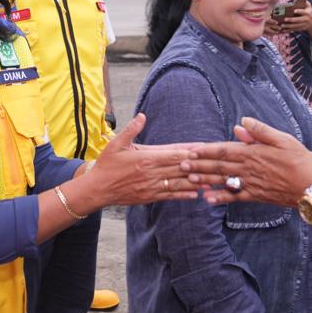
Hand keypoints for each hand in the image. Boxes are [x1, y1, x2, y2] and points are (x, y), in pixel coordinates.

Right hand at [73, 113, 203, 211]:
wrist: (97, 189)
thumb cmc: (106, 164)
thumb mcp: (116, 144)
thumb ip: (131, 130)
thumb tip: (142, 116)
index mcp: (145, 158)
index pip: (172, 154)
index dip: (189, 151)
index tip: (203, 149)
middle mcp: (151, 173)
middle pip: (179, 168)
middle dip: (197, 165)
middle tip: (214, 164)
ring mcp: (151, 186)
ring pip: (177, 183)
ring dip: (194, 181)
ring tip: (210, 180)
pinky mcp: (149, 196)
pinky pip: (170, 195)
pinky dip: (183, 194)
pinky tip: (195, 193)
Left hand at [182, 117, 311, 205]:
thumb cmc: (299, 159)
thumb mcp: (283, 139)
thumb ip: (261, 131)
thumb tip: (242, 122)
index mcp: (254, 152)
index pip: (224, 150)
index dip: (206, 150)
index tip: (191, 149)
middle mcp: (249, 168)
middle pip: (219, 166)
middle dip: (199, 164)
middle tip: (181, 164)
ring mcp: (252, 184)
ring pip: (223, 181)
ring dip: (205, 180)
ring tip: (189, 179)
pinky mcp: (256, 196)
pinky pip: (235, 197)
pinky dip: (221, 198)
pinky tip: (208, 199)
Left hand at [275, 3, 311, 34]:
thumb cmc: (308, 12)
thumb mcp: (309, 6)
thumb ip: (305, 2)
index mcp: (307, 13)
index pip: (303, 12)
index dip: (299, 11)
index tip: (294, 10)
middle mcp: (306, 20)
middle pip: (298, 20)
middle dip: (291, 20)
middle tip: (284, 19)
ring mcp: (303, 25)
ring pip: (295, 26)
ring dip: (288, 26)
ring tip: (281, 25)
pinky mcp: (300, 29)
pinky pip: (293, 30)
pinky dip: (288, 30)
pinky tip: (283, 29)